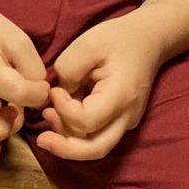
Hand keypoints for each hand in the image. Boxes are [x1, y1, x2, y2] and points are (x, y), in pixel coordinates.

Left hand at [35, 0, 188, 161]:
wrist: (147, 40)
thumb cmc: (118, 39)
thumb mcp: (87, 44)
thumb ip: (68, 69)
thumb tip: (57, 95)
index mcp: (121, 96)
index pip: (87, 121)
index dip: (64, 110)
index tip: (54, 90)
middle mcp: (127, 116)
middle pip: (96, 149)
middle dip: (65, 148)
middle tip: (41, 139)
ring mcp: (125, 122)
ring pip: (95, 147)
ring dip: (68, 141)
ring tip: (48, 117)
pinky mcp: (119, 121)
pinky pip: (97, 137)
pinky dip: (76, 134)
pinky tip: (58, 117)